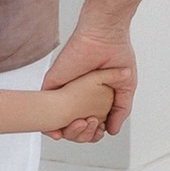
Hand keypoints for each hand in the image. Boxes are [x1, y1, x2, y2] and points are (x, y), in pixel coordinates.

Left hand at [46, 10, 136, 140]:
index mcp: (94, 96)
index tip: (101, 130)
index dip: (95, 132)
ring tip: (83, 124)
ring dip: (69, 130)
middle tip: (93, 128)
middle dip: (83, 134)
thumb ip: (121, 109)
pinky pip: (43, 108)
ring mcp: (65, 90)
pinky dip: (49, 123)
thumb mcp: (126, 87)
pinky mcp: (53, 83)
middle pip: (75, 125)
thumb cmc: (117, 54)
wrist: (104, 35)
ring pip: (59, 121)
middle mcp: (78, 94)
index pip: (91, 122)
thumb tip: (112, 130)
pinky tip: (59, 129)